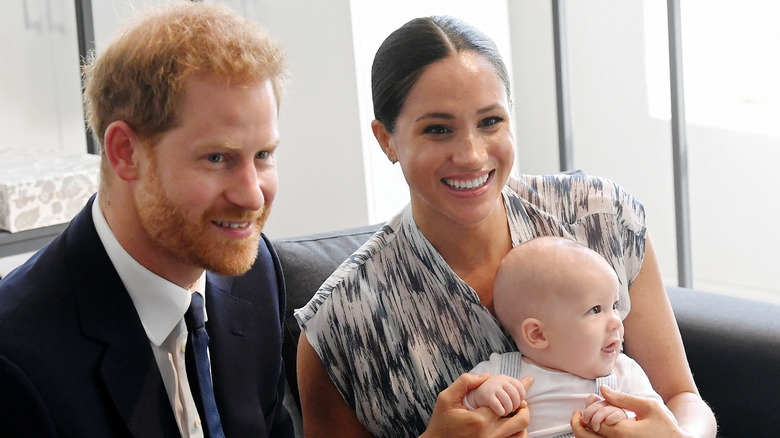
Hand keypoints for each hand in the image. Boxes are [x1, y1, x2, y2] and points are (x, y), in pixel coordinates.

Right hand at [422, 373, 533, 437]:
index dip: (515, 393)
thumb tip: (487, 376)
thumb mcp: (446, 398)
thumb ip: (465, 382)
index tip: (522, 384)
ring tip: (516, 413)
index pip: (507, 403)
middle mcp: (490, 435)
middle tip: (520, 401)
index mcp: (480, 420)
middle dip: (523, 407)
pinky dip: (518, 434)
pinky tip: (511, 426)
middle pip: (521, 420)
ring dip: (521, 422)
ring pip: (522, 434)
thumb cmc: (441, 422)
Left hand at [570, 386, 688, 437]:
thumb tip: (602, 390)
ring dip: (584, 433)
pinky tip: (597, 430)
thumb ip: (623, 398)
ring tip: (585, 421)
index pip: (594, 422)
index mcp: (623, 433)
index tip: (590, 402)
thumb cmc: (665, 426)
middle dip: (577, 424)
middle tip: (577, 414)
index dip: (588, 412)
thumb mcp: (648, 407)